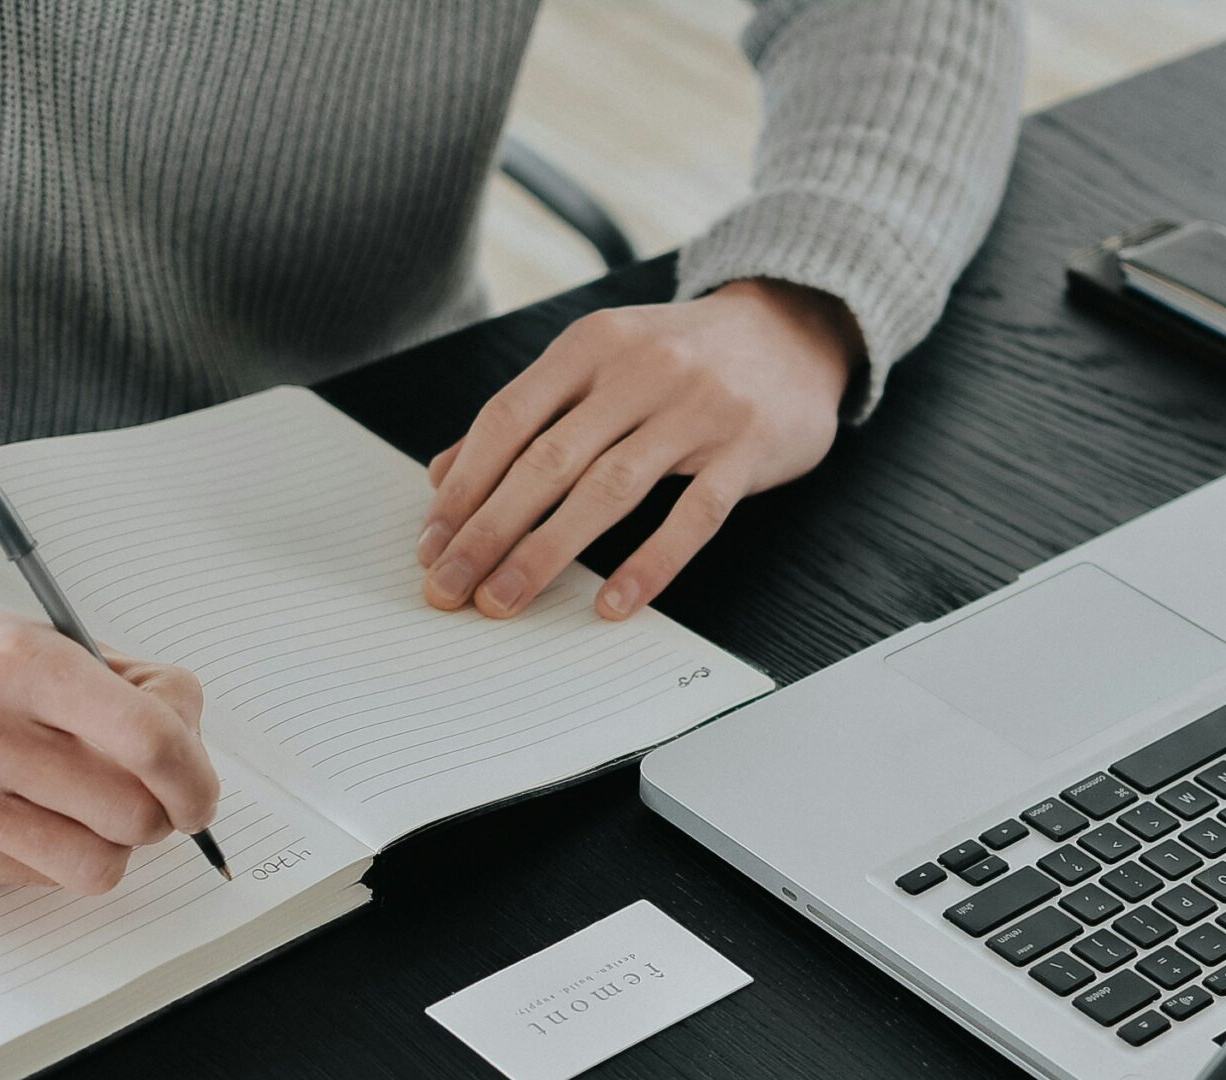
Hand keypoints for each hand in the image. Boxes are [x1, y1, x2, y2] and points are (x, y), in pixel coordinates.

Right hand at [0, 552, 220, 892]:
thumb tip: (190, 741)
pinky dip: (54, 853)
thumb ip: (124, 687)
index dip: (197, 776)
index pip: (151, 741)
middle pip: (134, 815)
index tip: (200, 789)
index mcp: (19, 664)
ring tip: (90, 807)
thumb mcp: (36, 634)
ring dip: (113, 844)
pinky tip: (27, 812)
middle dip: (162, 810)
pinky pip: (39, 879)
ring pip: (96, 866)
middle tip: (151, 793)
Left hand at [415, 278, 861, 619]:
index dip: (464, 486)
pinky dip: (650, 564)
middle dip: (488, 530)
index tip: (431, 543)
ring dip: (547, 552)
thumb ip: (528, 414)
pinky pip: (694, 516)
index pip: (509, 419)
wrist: (794, 328)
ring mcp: (697, 409)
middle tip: (449, 586)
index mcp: (591, 345)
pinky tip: (613, 605)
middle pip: (547, 460)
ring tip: (504, 600)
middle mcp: (639, 370)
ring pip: (609, 489)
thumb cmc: (683, 357)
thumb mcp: (601, 363)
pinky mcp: (746, 449)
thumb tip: (445, 475)